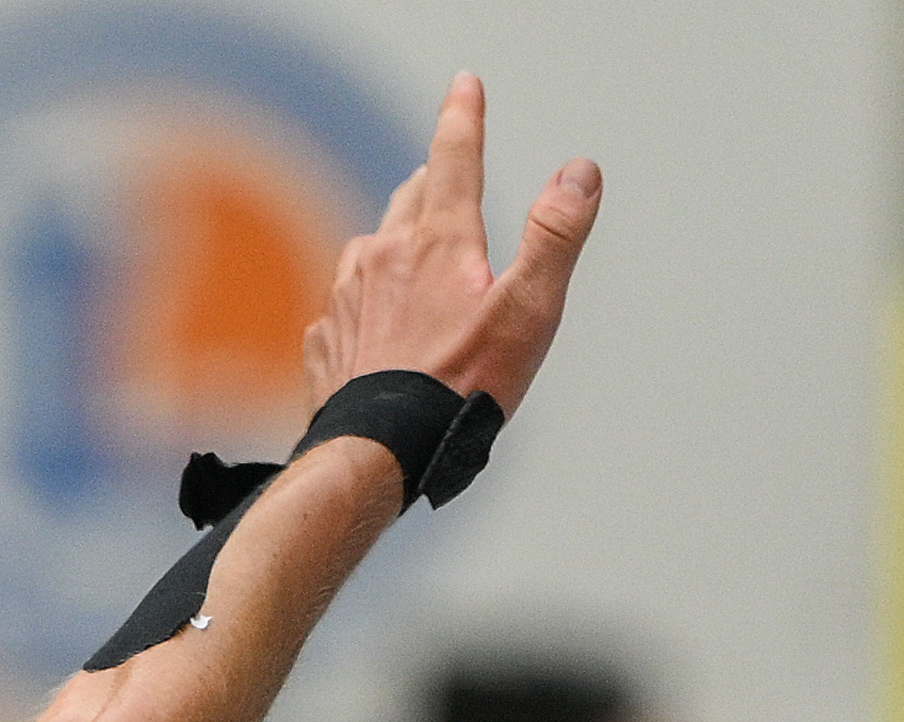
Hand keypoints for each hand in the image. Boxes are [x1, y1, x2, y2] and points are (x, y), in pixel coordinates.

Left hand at [299, 74, 599, 416]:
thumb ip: (556, 236)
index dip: (464, 117)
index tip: (464, 86)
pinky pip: (343, 304)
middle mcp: (382, 258)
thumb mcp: (528, 311)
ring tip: (409, 254)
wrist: (377, 453)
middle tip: (441, 173)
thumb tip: (579, 173)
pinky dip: (363, 301)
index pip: (454, 158)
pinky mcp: (324, 340)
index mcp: (438, 243)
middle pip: (410, 199)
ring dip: (393, 241)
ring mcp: (345, 298)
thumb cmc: (458, 389)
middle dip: (430, 182)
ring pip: (371, 247)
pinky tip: (374, 324)